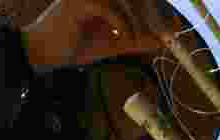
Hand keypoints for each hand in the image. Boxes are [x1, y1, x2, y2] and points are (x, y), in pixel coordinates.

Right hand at [21, 0, 181, 71]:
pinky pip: (109, 7)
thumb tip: (165, 39)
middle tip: (166, 32)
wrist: (44, 53)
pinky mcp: (79, 2)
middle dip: (154, 14)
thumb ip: (138, 39)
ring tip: (138, 40)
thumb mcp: (115, 43)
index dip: (157, 8)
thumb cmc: (76, 45)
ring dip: (138, 21)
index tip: (175, 25)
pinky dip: (121, 23)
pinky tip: (120, 38)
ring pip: (126, 0)